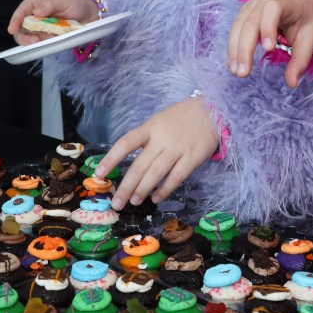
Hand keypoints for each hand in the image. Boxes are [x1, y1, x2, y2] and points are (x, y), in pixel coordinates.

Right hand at [7, 0, 98, 44]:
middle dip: (25, 36)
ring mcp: (40, 28)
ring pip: (30, 38)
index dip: (15, 21)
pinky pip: (42, 42)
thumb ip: (49, 4)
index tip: (12, 29)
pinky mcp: (48, 36)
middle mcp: (34, 16)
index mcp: (34, 3)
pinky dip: (46, 43)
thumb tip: (36, 12)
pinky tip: (54, 39)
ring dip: (37, 41)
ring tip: (49, 38)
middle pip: (21, 29)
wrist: (90, 14)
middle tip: (35, 40)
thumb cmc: (75, 3)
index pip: (21, 12)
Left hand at [93, 97, 218, 206]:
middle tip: (116, 202)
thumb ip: (146, 139)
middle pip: (139, 165)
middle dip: (126, 186)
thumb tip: (130, 164)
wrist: (213, 110)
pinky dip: (165, 189)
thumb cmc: (182, 117)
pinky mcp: (193, 157)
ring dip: (143, 189)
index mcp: (150, 127)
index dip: (110, 160)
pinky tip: (156, 198)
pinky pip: (177, 177)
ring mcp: (178, 148)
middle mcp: (162, 138)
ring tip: (134, 202)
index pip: (125, 144)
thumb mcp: (159, 121)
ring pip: (156, 173)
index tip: (98, 175)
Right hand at [227, 0, 312, 85]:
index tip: (269, 49)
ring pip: (238, 26)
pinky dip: (233, 47)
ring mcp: (251, 5)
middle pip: (250, 22)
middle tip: (243, 73)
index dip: (268, 27)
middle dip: (245, 49)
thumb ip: (301, 59)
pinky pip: (235, 29)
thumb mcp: (311, 36)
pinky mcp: (244, 13)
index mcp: (286, 1)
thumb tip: (292, 84)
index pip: (273, 9)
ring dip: (235, 50)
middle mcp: (264, 0)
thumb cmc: (306, 17)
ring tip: (236, 72)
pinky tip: (232, 64)